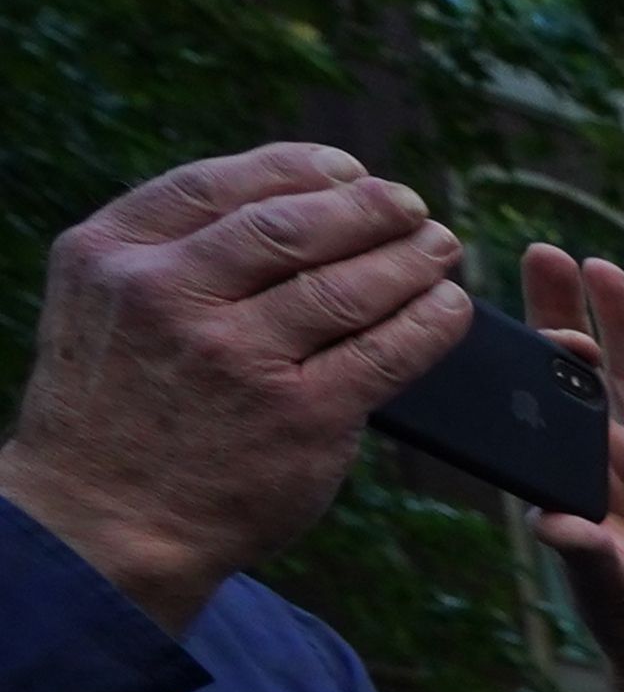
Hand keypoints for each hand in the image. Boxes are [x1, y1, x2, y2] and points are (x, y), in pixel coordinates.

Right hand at [0, 145, 467, 631]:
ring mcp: (236, 357)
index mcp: (114, 256)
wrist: (106, 521)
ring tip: (440, 248)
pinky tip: (450, 307)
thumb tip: (287, 202)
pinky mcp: (300, 415)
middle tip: (410, 205)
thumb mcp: (104, 306)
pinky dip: (429, 322)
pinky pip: (385, 353)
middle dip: (366, 207)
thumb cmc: (118, 409)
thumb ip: (170, 253)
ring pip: (346, 285)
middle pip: (292, 226)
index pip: (217, 185)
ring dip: (409, 258)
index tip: (347, 169)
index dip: (297, 169)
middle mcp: (169, 296)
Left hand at [511, 247, 623, 691]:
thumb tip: (553, 523)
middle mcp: (620, 469)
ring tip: (608, 269)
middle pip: (589, 376)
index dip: (537, 357)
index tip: (525, 314)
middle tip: (542, 252)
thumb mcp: (614, 593)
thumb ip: (591, 554)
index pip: (548, 406)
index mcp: (582, 486)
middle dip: (567, 315)